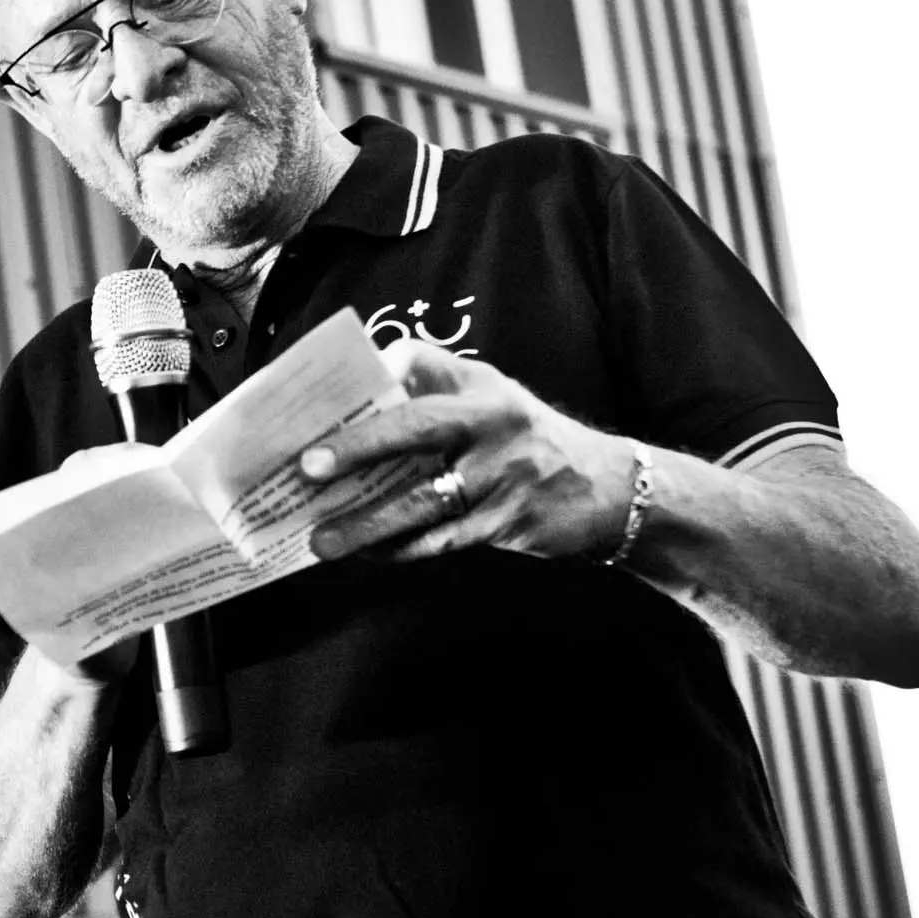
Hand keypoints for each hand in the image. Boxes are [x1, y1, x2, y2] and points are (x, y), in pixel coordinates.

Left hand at [298, 341, 641, 564]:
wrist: (610, 489)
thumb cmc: (530, 440)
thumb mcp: (494, 398)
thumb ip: (437, 390)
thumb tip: (361, 400)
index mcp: (481, 386)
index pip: (420, 364)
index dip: (373, 374)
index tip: (327, 394)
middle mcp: (493, 422)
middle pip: (415, 428)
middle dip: (357, 447)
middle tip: (309, 467)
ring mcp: (502, 474)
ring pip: (421, 501)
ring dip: (366, 524)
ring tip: (322, 540)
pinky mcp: (508, 521)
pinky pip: (442, 540)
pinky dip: (401, 549)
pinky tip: (371, 554)